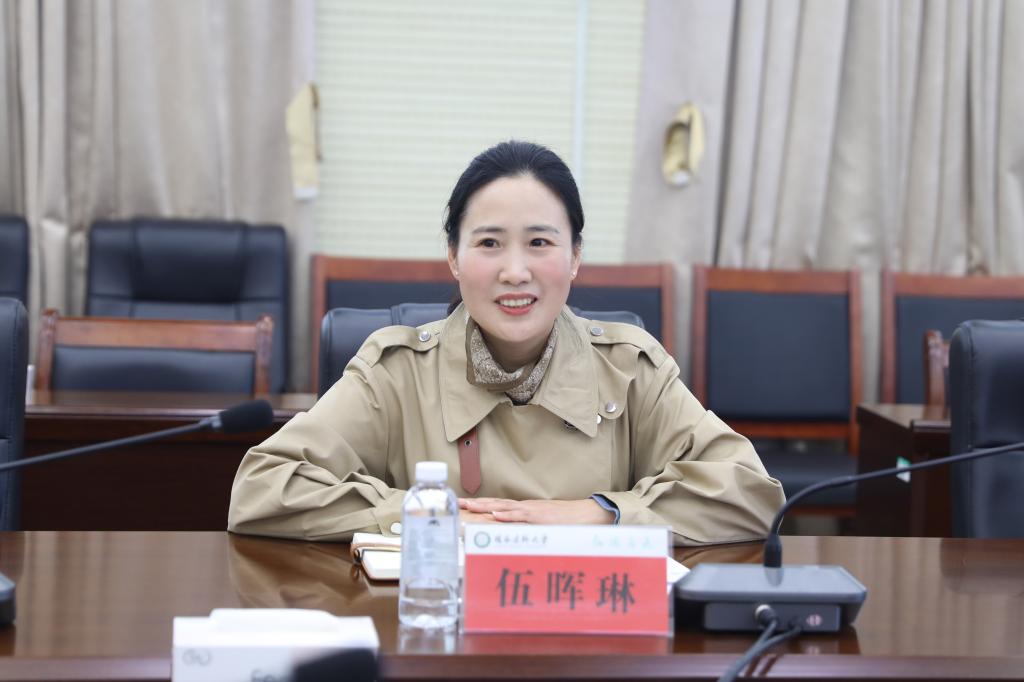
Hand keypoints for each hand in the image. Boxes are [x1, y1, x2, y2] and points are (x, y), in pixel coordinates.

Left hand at [459, 497, 614, 524]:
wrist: (590, 514)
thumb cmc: (569, 523)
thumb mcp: (545, 527)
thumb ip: (530, 532)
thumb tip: (516, 541)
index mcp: (524, 511)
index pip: (497, 507)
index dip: (479, 506)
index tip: (463, 506)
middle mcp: (525, 509)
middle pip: (496, 504)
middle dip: (476, 504)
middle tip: (457, 503)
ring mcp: (532, 512)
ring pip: (504, 508)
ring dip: (485, 507)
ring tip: (469, 506)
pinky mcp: (541, 518)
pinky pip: (522, 517)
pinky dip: (508, 516)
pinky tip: (495, 516)